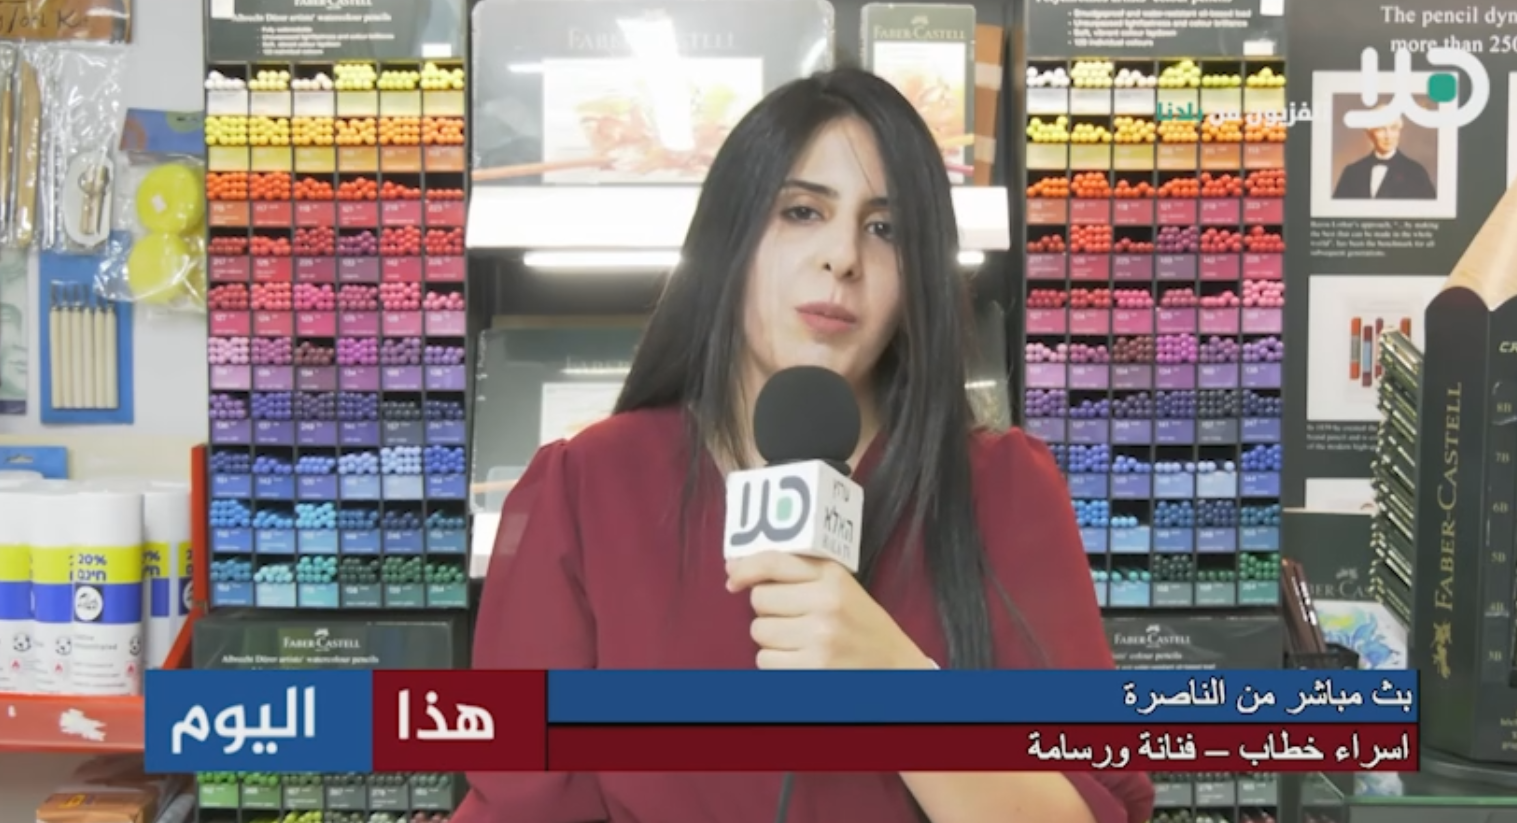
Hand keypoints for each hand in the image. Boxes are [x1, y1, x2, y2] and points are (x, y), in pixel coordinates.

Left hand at [725, 551, 930, 669]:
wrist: (897, 669)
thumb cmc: (862, 627)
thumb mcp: (841, 589)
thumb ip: (796, 574)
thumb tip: (734, 566)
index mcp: (833, 576)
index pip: (774, 561)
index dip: (746, 568)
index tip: (733, 579)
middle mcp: (826, 602)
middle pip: (760, 599)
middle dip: (769, 611)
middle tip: (794, 620)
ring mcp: (820, 637)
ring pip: (759, 632)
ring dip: (773, 640)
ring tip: (802, 642)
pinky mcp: (813, 668)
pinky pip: (766, 661)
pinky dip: (777, 664)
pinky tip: (803, 661)